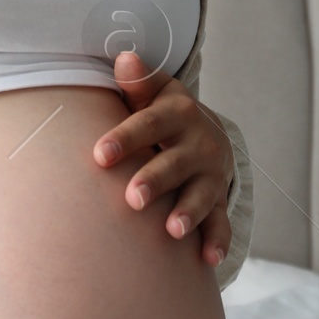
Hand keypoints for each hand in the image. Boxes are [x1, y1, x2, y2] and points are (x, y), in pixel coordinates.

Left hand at [91, 49, 231, 267]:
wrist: (205, 132)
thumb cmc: (162, 113)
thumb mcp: (154, 92)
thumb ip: (138, 82)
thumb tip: (124, 59)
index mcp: (177, 113)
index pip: (148, 124)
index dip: (125, 139)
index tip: (99, 155)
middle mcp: (198, 144)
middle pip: (174, 163)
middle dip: (155, 180)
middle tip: (133, 198)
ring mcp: (210, 174)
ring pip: (200, 195)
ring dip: (188, 213)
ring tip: (173, 231)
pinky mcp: (218, 199)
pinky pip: (220, 222)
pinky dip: (217, 241)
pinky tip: (208, 259)